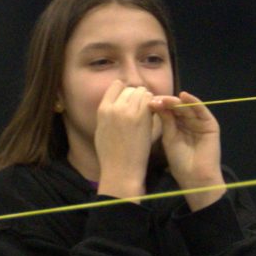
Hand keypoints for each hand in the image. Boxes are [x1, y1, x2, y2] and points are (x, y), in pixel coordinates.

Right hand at [92, 84, 160, 198]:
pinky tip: (153, 117)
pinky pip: (150, 101)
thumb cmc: (112, 155)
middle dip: (138, 96)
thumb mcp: (101, 130)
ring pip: (142, 92)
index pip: (116, 85)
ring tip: (147, 114)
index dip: (125, 91)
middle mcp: (114, 107)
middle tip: (142, 110)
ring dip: (147, 100)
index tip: (130, 101)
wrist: (121, 170)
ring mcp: (128, 111)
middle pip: (131, 88)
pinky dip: (154, 106)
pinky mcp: (142, 117)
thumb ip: (107, 114)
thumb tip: (114, 103)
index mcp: (103, 110)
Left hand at [153, 93, 224, 206]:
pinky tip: (184, 96)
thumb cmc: (180, 162)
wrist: (195, 177)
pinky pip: (201, 110)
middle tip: (154, 99)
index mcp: (178, 127)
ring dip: (177, 102)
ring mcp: (200, 123)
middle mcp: (189, 123)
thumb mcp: (169, 138)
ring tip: (165, 99)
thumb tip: (155, 102)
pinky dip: (193, 101)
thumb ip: (166, 121)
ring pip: (188, 108)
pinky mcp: (210, 124)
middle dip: (167, 102)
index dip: (160, 106)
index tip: (147, 102)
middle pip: (178, 108)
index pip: (169, 111)